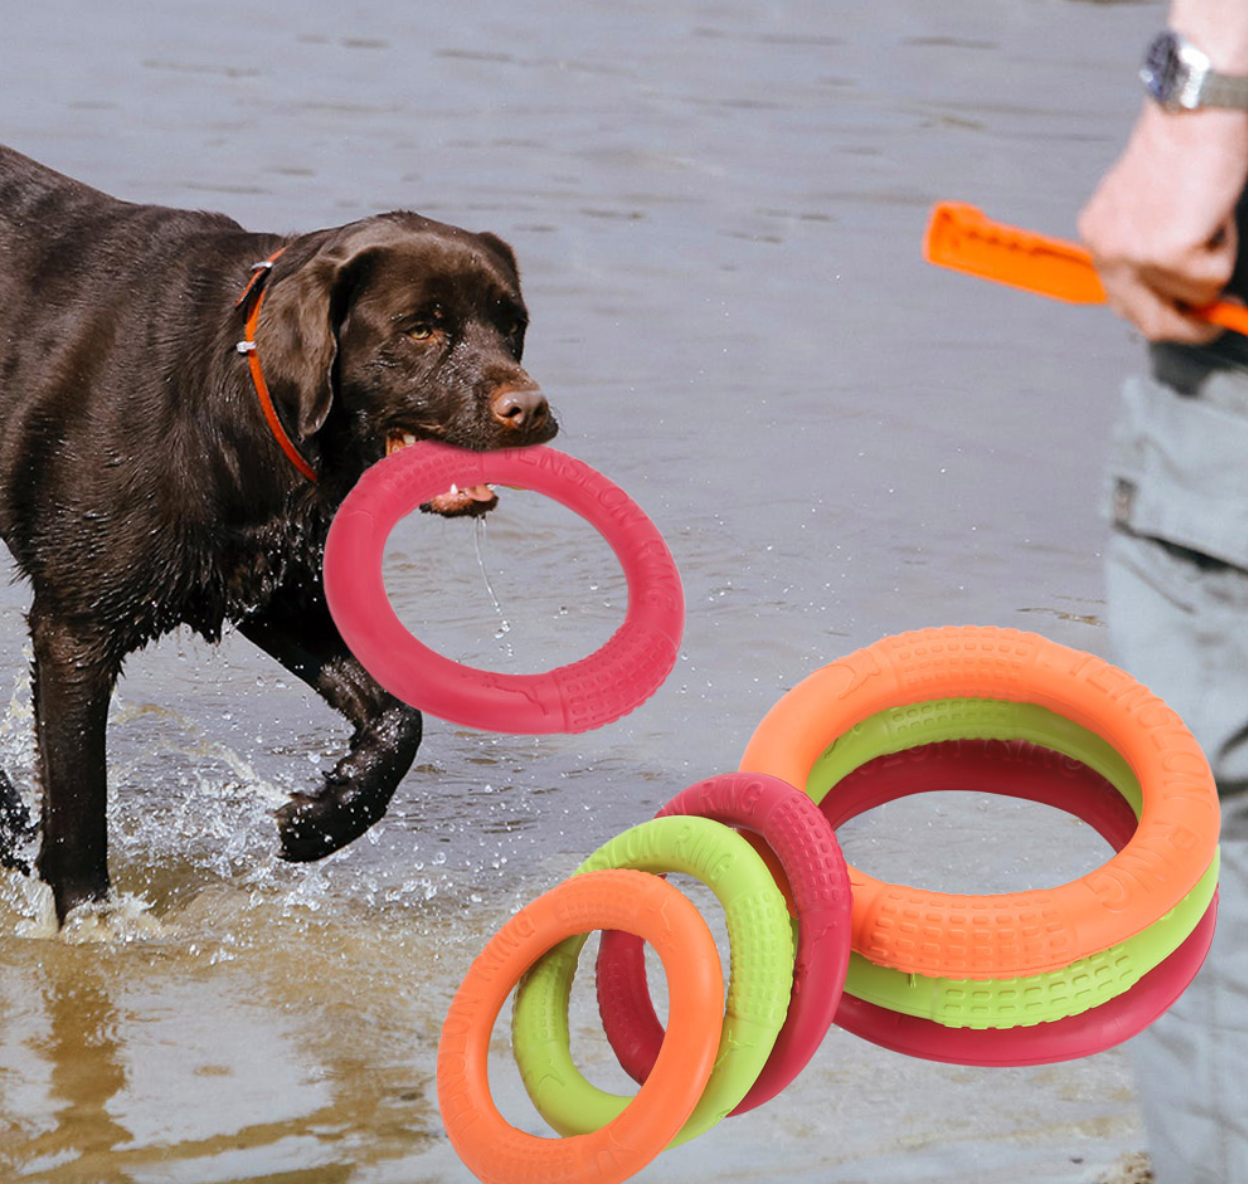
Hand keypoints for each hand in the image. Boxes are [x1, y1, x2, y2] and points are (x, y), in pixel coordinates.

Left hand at [1079, 102, 1247, 342]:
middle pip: (1149, 321)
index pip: (1125, 301)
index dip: (1161, 314)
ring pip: (1192, 297)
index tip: (1188, 318)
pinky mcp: (1168, 253)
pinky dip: (1226, 249)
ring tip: (1210, 218)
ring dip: (1214, 264)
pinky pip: (1212, 279)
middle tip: (1216, 322)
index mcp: (1099, 235)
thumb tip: (1177, 294)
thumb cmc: (1185, 144)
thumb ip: (1151, 246)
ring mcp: (1135, 254)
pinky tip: (1214, 214)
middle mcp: (1107, 248)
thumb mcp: (1150, 205)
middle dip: (1188, 328)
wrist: (1198, 108)